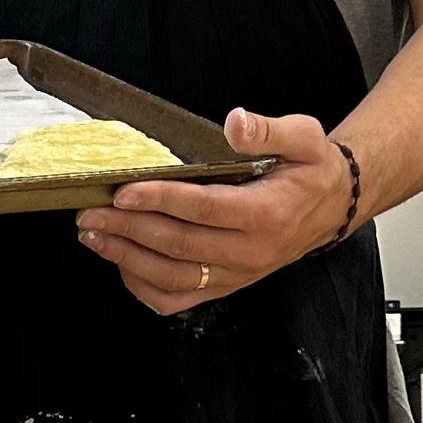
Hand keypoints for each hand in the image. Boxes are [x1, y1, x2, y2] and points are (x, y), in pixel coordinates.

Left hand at [75, 106, 354, 316]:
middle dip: (128, 228)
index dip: (160, 200)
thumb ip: (268, 129)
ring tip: (93, 234)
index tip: (124, 190)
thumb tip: (235, 123)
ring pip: (172, 276)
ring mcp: (236, 274)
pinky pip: (178, 299)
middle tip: (90, 211)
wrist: (332, 207)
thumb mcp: (304, 136)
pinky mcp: (226, 285)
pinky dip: (143, 287)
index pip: (204, 209)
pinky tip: (120, 262)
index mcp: (267, 213)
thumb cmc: (312, 170)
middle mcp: (250, 251)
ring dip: (126, 257)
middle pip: (178, 245)